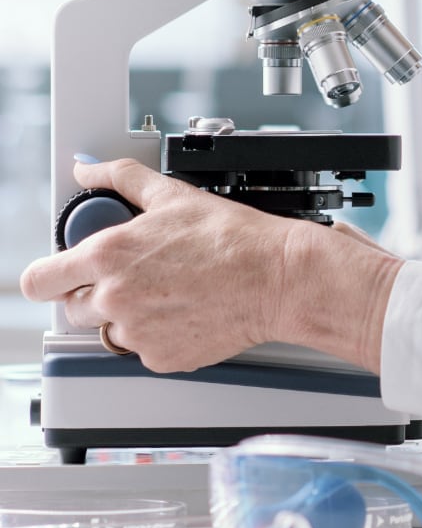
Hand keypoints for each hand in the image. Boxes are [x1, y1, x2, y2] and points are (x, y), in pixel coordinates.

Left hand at [20, 161, 403, 374]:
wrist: (276, 278)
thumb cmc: (233, 237)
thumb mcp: (174, 195)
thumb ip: (120, 178)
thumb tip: (89, 170)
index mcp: (109, 255)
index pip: (39, 280)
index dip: (49, 274)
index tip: (62, 272)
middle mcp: (114, 298)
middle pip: (72, 307)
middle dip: (95, 291)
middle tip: (136, 274)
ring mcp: (136, 333)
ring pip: (108, 329)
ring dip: (126, 314)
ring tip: (168, 290)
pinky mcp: (159, 358)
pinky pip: (141, 349)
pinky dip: (157, 332)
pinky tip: (184, 308)